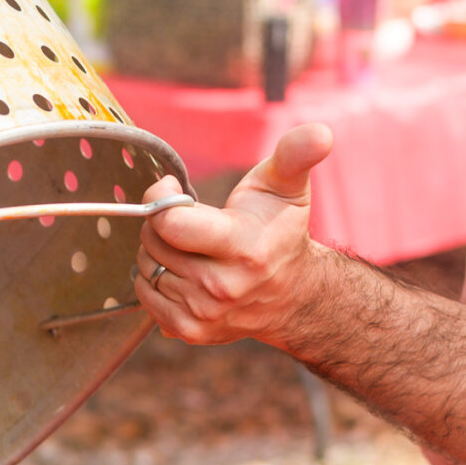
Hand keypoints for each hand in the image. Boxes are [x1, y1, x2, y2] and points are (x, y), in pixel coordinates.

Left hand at [134, 124, 336, 345]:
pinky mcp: (190, 331)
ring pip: (146, 267)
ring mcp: (205, 313)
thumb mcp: (288, 186)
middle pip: (153, 241)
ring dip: (158, 250)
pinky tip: (183, 271)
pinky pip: (144, 295)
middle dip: (161, 221)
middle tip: (189, 218)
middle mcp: (223, 286)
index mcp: (243, 247)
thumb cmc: (281, 231)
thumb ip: (296, 154)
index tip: (174, 188)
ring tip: (190, 245)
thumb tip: (321, 133)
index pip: (170, 223)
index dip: (161, 197)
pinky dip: (155, 278)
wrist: (292, 295)